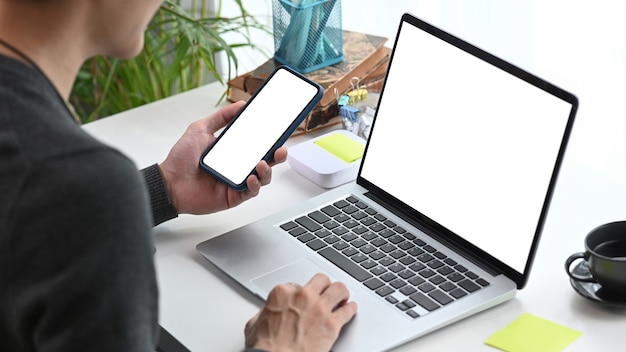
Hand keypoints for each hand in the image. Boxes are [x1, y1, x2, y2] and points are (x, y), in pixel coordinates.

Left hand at [159, 101, 287, 214]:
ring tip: (262, 163)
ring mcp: (237, 181)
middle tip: (280, 149)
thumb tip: (240, 106)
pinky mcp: (234, 196)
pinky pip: (251, 192)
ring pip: (262, 177)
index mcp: (233, 150)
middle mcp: (238, 166)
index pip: (257, 143)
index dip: (270, 138)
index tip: (279, 130)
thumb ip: (220, 118)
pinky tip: (251, 178)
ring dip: (267, 170)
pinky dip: (255, 185)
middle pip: (266, 161)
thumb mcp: (200, 129)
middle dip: (277, 155)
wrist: (168, 183)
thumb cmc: (181, 159)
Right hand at [244, 274, 357, 351]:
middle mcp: (303, 296)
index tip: (302, 299)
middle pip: (321, 280)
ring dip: (341, 292)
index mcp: (282, 293)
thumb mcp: (254, 324)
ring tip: (342, 296)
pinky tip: (350, 309)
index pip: (296, 284)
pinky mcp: (332, 324)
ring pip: (338, 289)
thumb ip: (265, 312)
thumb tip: (267, 313)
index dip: (300, 293)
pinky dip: (350, 309)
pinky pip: (347, 311)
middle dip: (324, 286)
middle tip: (326, 291)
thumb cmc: (265, 347)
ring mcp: (319, 308)